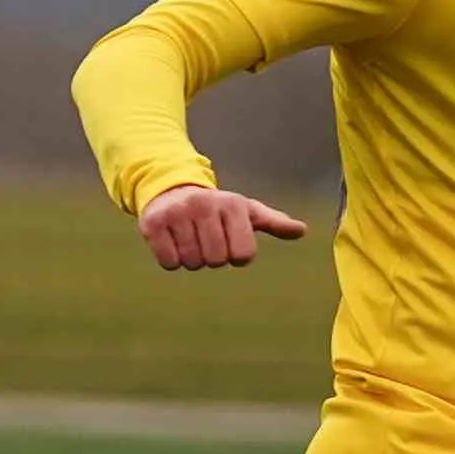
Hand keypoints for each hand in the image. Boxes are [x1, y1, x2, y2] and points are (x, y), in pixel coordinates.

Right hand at [141, 183, 307, 269]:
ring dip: (192, 258)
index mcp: (232, 204)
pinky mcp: (152, 223)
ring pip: (193, 262)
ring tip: (189, 237)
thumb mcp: (246, 211)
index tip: (228, 240)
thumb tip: (302, 231)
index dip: (236, 255)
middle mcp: (204, 204)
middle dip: (212, 257)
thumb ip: (273, 222)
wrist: (170, 191)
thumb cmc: (216, 209)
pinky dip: (171, 260)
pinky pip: (169, 262)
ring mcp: (177, 212)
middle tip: (206, 238)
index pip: (243, 255)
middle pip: (216, 260)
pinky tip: (172, 240)